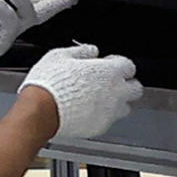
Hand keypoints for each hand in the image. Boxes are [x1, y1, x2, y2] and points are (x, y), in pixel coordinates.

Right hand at [22, 45, 142, 148]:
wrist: (40, 111)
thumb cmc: (49, 84)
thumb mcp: (59, 56)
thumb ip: (80, 51)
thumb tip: (90, 50)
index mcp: (109, 71)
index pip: (128, 66)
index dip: (116, 64)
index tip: (107, 64)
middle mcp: (116, 92)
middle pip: (135, 88)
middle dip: (125, 84)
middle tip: (109, 83)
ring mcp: (110, 112)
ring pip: (125, 107)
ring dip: (116, 102)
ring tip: (98, 100)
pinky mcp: (100, 127)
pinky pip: (108, 120)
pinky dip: (101, 116)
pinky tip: (85, 111)